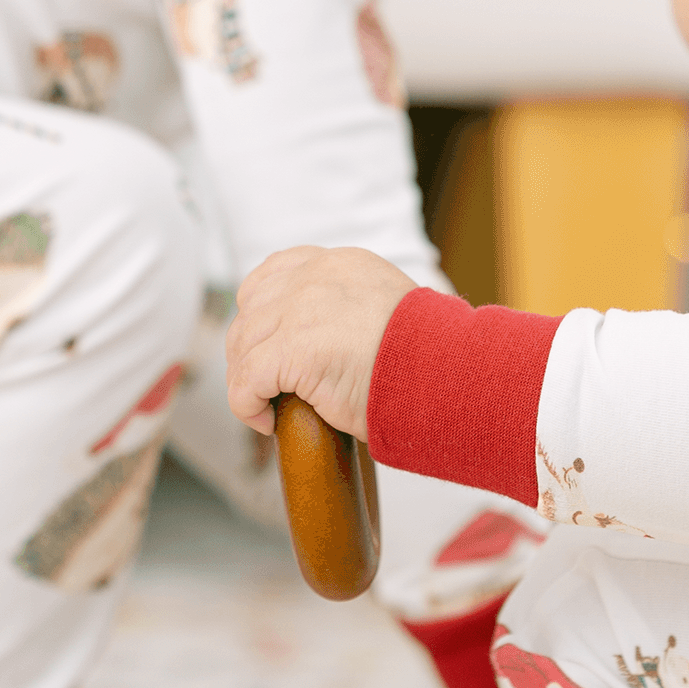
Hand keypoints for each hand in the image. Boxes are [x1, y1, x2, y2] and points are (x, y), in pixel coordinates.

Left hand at [225, 246, 416, 439]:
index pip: (276, 272)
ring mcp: (300, 310)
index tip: (269, 341)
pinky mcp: (292, 350)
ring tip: (268, 405)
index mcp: (339, 264)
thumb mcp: (386, 310)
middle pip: (251, 309)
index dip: (261, 310)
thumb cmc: (426, 358)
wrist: (446, 374)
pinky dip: (247, 407)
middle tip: (267, 385)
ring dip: (247, 380)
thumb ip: (350, 309)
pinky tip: (267, 422)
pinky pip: (245, 382)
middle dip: (250, 349)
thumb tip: (321, 338)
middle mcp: (314, 277)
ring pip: (243, 346)